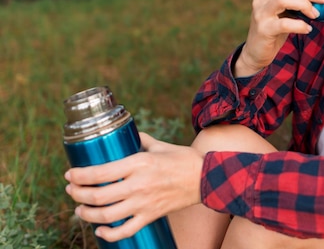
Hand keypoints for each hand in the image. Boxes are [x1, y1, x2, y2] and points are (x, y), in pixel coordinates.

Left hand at [64, 132, 203, 241]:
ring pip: (106, 215)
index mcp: (139, 163)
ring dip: (87, 214)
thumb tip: (126, 135)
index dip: (79, 175)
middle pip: (97, 195)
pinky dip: (109, 235)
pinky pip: (125, 231)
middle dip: (78, 194)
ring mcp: (144, 202)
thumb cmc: (183, 159)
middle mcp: (138, 184)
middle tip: (71, 190)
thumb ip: (140, 140)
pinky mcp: (151, 215)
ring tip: (80, 209)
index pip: (99, 172)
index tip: (70, 175)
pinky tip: (101, 230)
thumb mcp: (160, 145)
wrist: (206, 178)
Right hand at [234, 0, 323, 76]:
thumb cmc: (275, 29)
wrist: (256, 52)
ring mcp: (260, 14)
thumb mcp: (284, 12)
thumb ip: (296, 1)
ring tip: (316, 14)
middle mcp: (261, 0)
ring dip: (304, 4)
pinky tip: (307, 29)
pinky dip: (299, 25)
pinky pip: (284, 24)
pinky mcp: (263, 30)